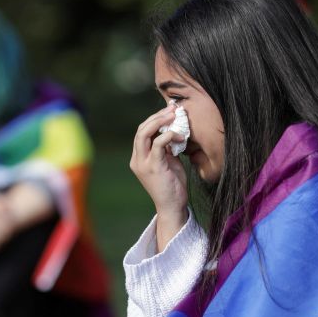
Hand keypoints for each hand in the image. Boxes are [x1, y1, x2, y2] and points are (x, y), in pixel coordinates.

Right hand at [130, 105, 187, 250]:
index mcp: (138, 157)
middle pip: (141, 129)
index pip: (141, 132)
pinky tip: (180, 136)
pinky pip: (157, 144)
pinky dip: (168, 136)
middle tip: (173, 110)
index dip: (154, 119)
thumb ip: (166, 147)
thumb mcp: (168, 161)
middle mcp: (137, 159)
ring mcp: (143, 164)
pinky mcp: (153, 167)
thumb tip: (173, 128)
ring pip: (144, 133)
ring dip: (160, 122)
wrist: (173, 206)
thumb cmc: (172, 184)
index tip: (170, 111)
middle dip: (157, 116)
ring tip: (175, 116)